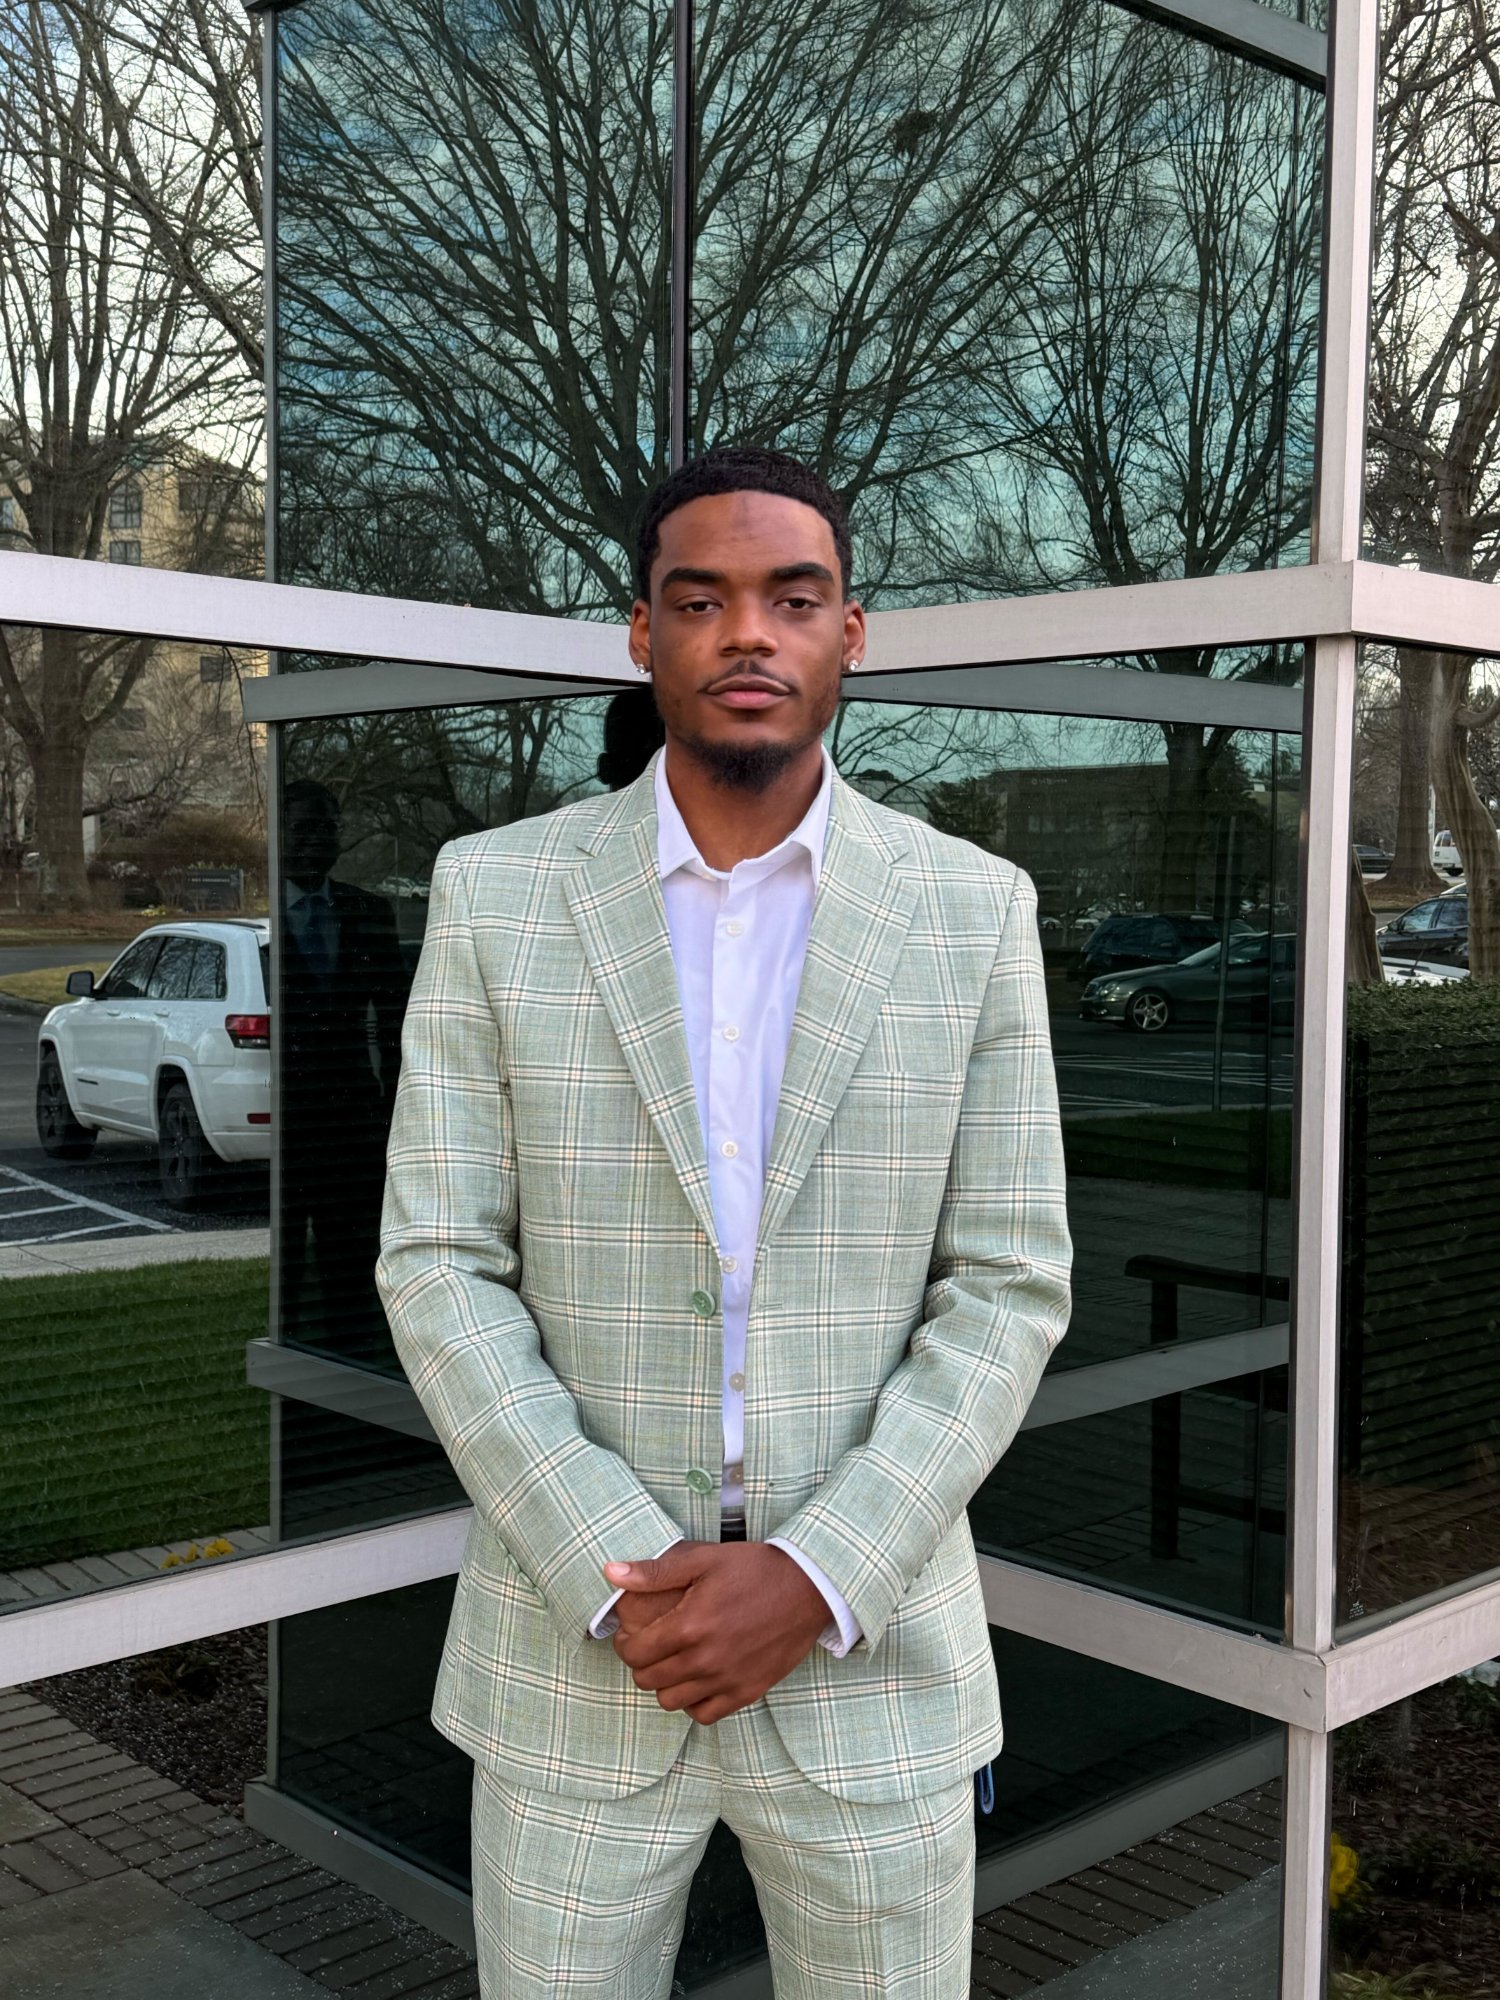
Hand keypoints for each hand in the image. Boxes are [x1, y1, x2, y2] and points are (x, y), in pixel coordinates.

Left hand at [604, 1542, 829, 1723]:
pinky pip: (704, 1715)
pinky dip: (693, 1702)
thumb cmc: (753, 1569)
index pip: (636, 1653)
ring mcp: (727, 1680)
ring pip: (671, 1702)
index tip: (632, 1636)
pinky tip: (698, 1680)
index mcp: (690, 1626)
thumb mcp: (702, 1560)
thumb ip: (654, 1571)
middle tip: (650, 1647)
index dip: (625, 1645)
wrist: (807, 1587)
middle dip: (641, 1664)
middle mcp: (705, 1660)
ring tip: (672, 1664)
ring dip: (664, 1684)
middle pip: (648, 1680)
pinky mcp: (747, 1692)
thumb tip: (611, 1573)